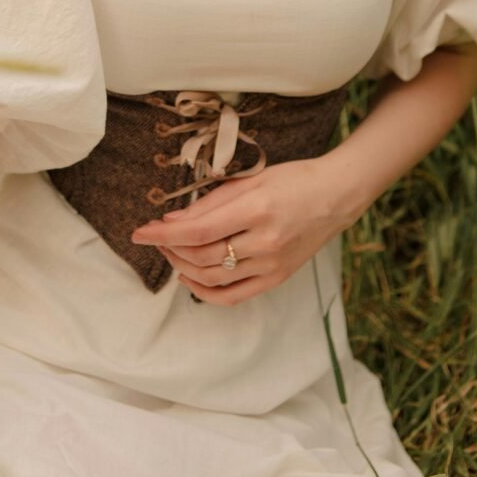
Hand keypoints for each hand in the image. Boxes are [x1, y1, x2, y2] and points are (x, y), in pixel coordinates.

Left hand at [130, 157, 351, 304]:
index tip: (140, 232)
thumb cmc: (293, 180)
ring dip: (183, 267)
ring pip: (213, 278)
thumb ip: (211, 202)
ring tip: (172, 252)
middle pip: (202, 256)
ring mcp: (272, 265)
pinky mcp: (277, 278)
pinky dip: (205, 292)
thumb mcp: (251, 180)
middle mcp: (265, 241)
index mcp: (257, 209)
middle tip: (156, 236)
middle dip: (170, 248)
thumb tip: (172, 220)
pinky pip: (233, 296)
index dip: (163, 234)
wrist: (336, 197)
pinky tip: (190, 278)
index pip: (198, 230)